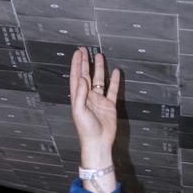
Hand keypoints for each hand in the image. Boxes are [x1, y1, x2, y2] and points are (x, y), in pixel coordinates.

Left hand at [69, 47, 119, 166]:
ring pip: (99, 80)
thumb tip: (82, 78)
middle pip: (86, 75)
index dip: (76, 64)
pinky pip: (112, 90)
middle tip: (85, 50)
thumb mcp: (79, 111)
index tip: (78, 53)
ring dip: (99, 69)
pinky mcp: (109, 105)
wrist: (98, 143)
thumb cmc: (86, 130)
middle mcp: (88, 97)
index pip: (76, 77)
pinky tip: (115, 72)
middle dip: (85, 63)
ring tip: (99, 56)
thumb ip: (80, 94)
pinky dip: (114, 81)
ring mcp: (99, 101)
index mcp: (79, 98)